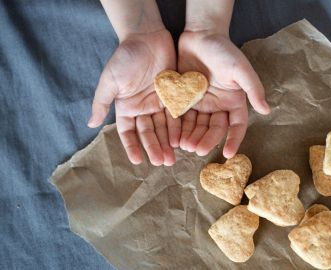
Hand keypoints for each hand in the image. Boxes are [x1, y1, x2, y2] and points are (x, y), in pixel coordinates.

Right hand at [88, 29, 179, 165]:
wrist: (147, 37)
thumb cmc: (125, 57)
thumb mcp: (109, 81)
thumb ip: (102, 103)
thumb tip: (91, 125)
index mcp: (127, 107)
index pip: (129, 132)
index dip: (132, 146)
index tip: (137, 161)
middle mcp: (143, 108)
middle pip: (149, 133)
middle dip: (154, 148)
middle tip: (162, 163)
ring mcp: (160, 103)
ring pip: (164, 128)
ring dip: (168, 143)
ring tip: (172, 158)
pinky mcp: (175, 96)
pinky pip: (177, 115)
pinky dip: (179, 128)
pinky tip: (183, 140)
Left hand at [177, 31, 269, 157]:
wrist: (200, 35)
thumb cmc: (224, 50)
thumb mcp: (241, 69)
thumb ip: (253, 89)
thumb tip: (267, 111)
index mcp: (234, 101)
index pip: (236, 125)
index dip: (234, 139)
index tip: (229, 153)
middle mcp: (218, 106)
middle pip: (214, 129)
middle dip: (207, 140)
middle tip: (198, 150)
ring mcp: (201, 104)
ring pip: (197, 126)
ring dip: (192, 137)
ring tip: (185, 146)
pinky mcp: (184, 99)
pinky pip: (182, 116)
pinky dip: (179, 127)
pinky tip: (174, 136)